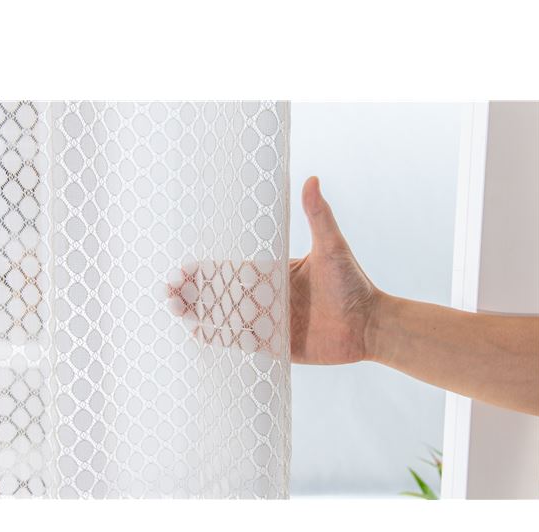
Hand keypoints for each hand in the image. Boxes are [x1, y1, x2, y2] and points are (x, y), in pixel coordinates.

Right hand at [167, 176, 378, 363]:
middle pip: (221, 295)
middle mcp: (266, 298)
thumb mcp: (331, 247)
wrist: (369, 325)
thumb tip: (312, 179)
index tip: (184, 268)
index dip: (206, 270)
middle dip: (193, 293)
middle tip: (169, 291)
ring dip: (200, 314)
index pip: (231, 270)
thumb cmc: (352, 283)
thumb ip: (318, 217)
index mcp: (272, 274)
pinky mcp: (275, 345)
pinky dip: (221, 338)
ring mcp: (268, 322)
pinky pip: (243, 343)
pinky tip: (199, 333)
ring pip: (225, 318)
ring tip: (176, 309)